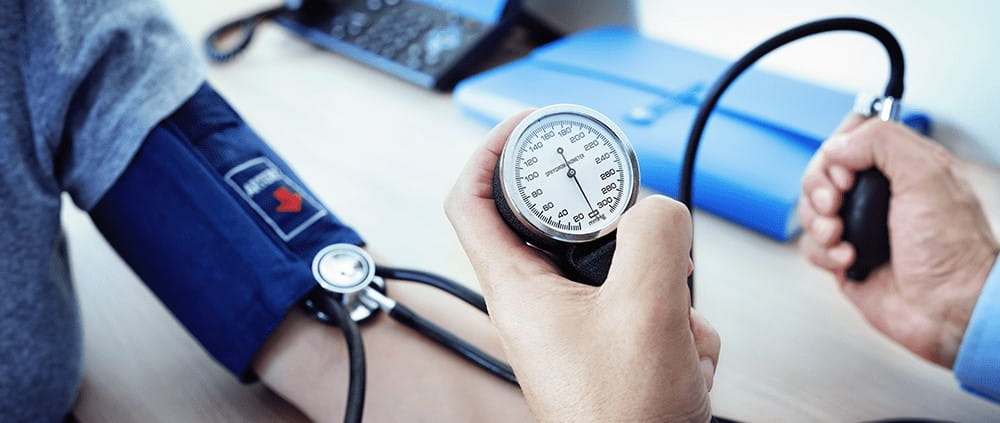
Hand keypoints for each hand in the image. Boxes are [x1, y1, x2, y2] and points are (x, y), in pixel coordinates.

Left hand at [446, 110, 719, 421]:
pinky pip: (648, 309)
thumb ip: (655, 236)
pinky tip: (686, 358)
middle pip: (565, 228)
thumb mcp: (648, 308)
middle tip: (644, 227)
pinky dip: (679, 325)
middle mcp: (539, 306)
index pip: (472, 200)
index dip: (490, 150)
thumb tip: (660, 211)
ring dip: (667, 289)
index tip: (526, 125)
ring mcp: (576, 328)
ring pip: (623, 270)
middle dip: (623, 230)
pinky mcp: (610, 347)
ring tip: (676, 329)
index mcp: (519, 291)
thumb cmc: (622, 417)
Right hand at [799, 114, 998, 366]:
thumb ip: (881, 141)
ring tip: (842, 237)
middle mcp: (879, 195)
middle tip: (836, 203)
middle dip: (819, 188)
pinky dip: (824, 253)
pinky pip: (812, 246)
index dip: (838, 150)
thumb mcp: (927, 175)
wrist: (948, 309)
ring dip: (819, 223)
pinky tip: (850, 260)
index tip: (848, 171)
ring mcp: (859, 227)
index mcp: (903, 166)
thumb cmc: (952, 250)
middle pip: (821, 173)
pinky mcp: (844, 259)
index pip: (852, 137)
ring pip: (810, 209)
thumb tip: (838, 147)